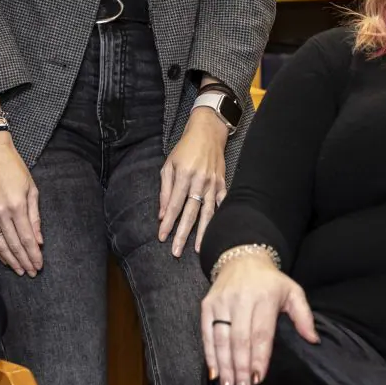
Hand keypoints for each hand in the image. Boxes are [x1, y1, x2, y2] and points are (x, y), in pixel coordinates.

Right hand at [0, 131, 40, 275]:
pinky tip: (3, 258)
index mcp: (17, 206)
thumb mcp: (32, 189)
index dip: (33, 254)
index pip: (27, 238)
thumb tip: (39, 240)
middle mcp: (2, 212)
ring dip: (10, 260)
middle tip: (31, 273)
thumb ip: (35, 217)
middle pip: (14, 244)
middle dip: (24, 261)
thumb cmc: (14, 168)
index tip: (39, 265)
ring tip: (19, 270)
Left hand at [158, 109, 228, 256]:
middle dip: (182, 234)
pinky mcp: (223, 183)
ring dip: (201, 232)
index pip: (174, 205)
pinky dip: (220, 218)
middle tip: (176, 252)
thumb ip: (165, 190)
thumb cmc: (185, 149)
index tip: (162, 238)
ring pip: (207, 212)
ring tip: (197, 249)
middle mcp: (199, 181)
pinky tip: (218, 232)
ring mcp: (213, 183)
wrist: (208, 132)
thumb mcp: (169, 165)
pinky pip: (222, 204)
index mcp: (184, 175)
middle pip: (190, 213)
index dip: (168, 223)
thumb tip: (162, 213)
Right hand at [200, 249, 315, 384]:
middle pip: (240, 339)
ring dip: (224, 365)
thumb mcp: (293, 292)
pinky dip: (209, 354)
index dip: (259, 357)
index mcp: (264, 298)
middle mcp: (241, 300)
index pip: (261, 333)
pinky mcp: (207, 305)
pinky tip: (214, 372)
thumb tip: (313, 340)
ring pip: (221, 338)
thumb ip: (304, 316)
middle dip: (240, 367)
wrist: (242, 258)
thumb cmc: (271, 282)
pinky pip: (207, 333)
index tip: (258, 378)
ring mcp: (221, 302)